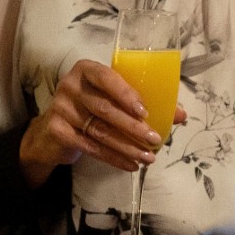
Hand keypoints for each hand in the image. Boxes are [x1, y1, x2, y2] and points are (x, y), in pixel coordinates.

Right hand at [17, 59, 188, 186]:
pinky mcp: (57, 131)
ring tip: (149, 157)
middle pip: (106, 109)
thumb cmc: (91, 108)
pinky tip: (131, 165)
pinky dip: (114, 158)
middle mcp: (70, 86)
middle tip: (156, 140)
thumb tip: (181, 115)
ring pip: (100, 130)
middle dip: (134, 127)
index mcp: (86, 70)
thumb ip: (143, 103)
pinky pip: (90, 147)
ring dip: (128, 146)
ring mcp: (61, 108)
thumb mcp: (113, 100)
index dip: (126, 94)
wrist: (53, 132)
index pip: (106, 77)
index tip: (145, 112)